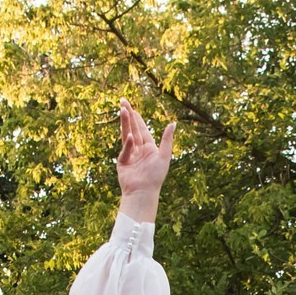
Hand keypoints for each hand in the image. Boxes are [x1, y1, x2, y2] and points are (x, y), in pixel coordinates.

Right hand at [115, 103, 174, 217]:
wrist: (144, 193)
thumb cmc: (156, 177)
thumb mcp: (164, 156)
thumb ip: (167, 139)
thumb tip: (173, 123)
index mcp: (149, 148)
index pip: (142, 129)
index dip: (137, 118)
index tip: (132, 107)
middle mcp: (138, 150)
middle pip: (132, 128)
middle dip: (128, 115)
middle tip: (123, 101)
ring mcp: (129, 155)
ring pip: (126, 135)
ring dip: (125, 123)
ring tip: (122, 110)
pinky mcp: (122, 162)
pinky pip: (125, 151)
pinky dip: (128, 145)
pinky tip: (131, 138)